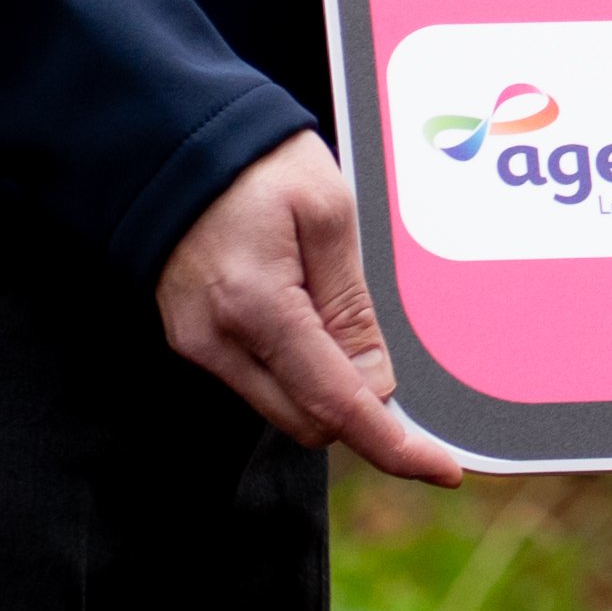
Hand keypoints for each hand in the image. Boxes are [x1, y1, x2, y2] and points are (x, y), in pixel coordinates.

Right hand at [156, 132, 466, 482]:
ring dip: (328, 390)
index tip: (441, 468)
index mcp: (256, 307)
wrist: (171, 142)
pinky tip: (314, 322)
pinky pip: (258, 380)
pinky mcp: (191, 339)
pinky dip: (297, 371)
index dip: (394, 446)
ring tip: (347, 323)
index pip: (336, 403)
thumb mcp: (328, 214)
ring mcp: (197, 345)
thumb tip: (375, 384)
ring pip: (283, 407)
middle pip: (310, 421)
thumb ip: (351, 305)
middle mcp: (217, 341)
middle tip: (402, 377)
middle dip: (361, 412)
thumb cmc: (256, 164)